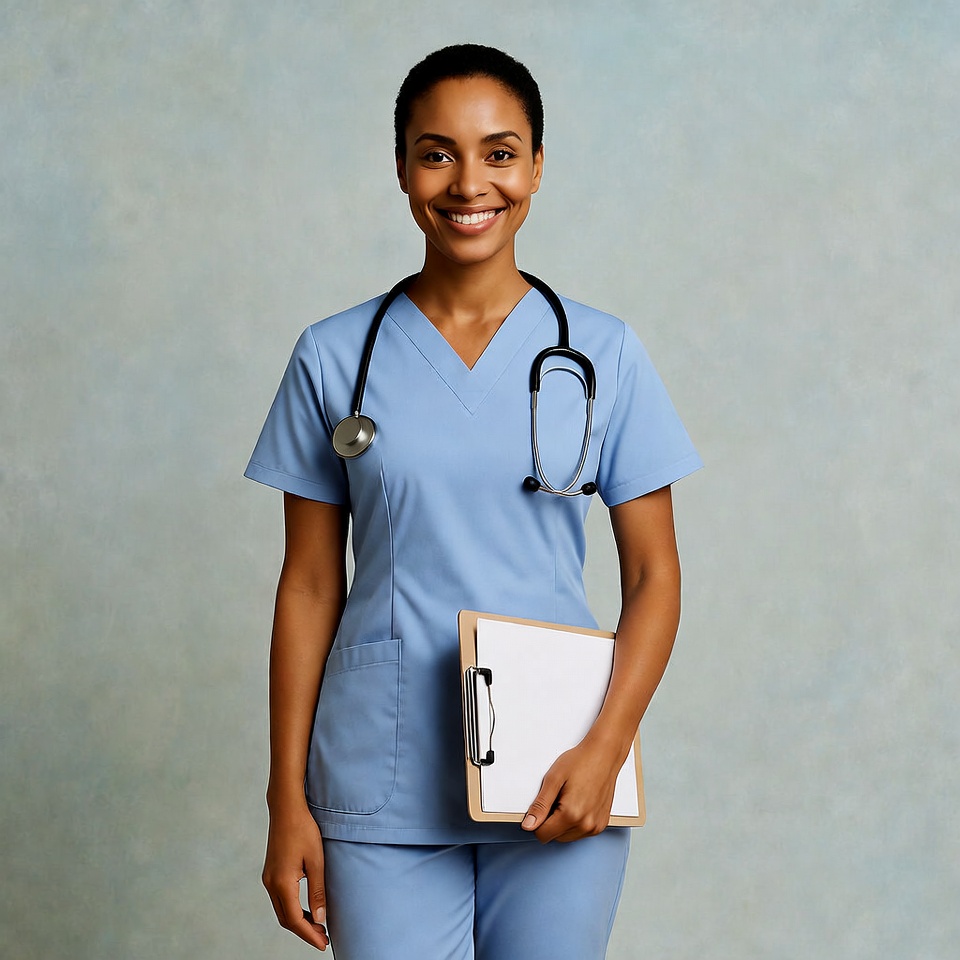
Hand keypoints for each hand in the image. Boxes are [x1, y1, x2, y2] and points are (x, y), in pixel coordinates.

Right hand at [262, 802, 329, 950]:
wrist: (286, 808)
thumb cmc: (303, 830)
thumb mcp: (316, 860)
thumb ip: (318, 891)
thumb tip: (320, 919)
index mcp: (282, 883)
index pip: (295, 920)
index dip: (309, 935)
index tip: (323, 944)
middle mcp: (270, 883)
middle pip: (286, 919)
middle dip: (304, 932)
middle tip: (323, 938)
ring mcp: (268, 878)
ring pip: (282, 910)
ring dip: (298, 921)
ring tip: (317, 927)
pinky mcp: (270, 872)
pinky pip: (280, 899)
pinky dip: (292, 909)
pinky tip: (306, 909)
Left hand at [520, 737, 621, 842]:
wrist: (604, 754)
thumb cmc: (580, 762)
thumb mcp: (553, 779)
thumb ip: (540, 806)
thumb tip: (528, 825)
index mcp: (571, 814)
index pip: (542, 835)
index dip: (537, 821)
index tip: (543, 805)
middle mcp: (585, 825)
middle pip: (555, 837)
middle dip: (551, 821)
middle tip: (558, 798)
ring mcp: (595, 827)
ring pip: (567, 837)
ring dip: (563, 823)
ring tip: (569, 799)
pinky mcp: (601, 824)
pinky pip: (580, 832)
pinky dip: (576, 822)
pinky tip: (579, 803)